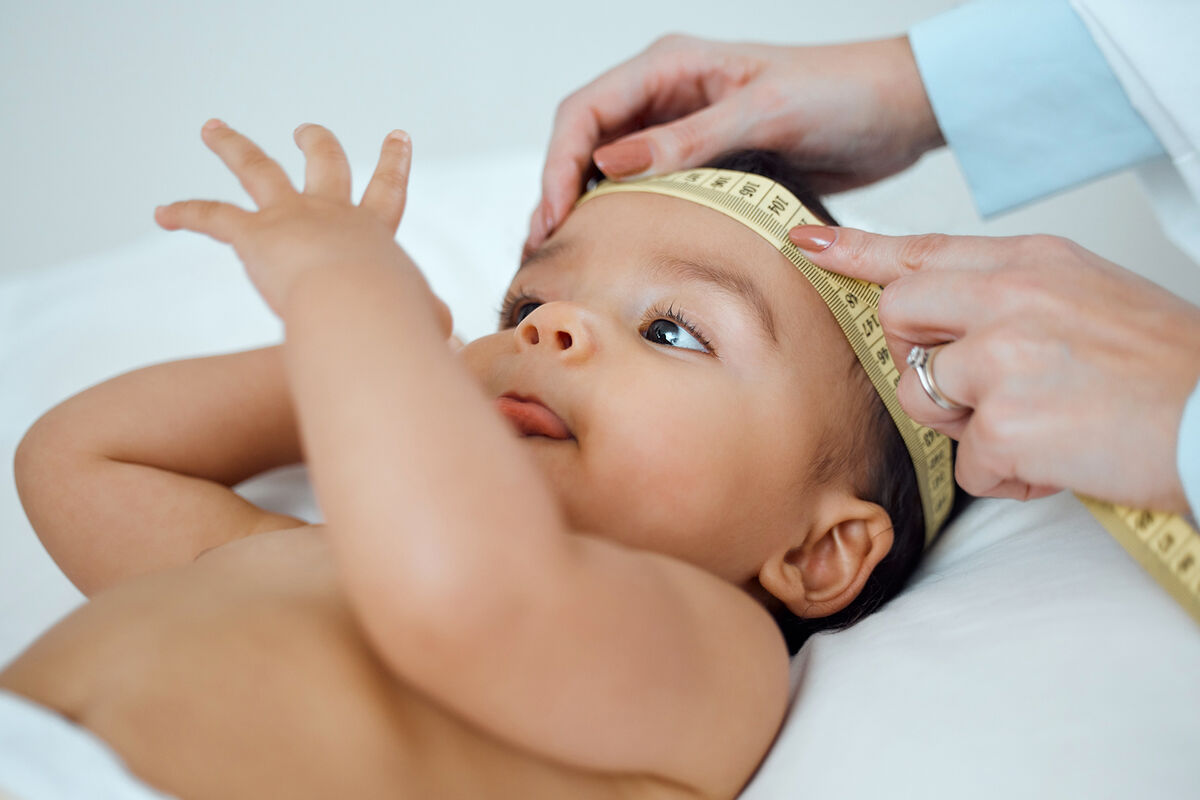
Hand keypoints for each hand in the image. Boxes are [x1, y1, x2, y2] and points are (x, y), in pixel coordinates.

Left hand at [155, 120, 451, 333]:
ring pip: (257, 169)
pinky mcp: (256, 235)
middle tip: (306, 131)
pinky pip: (213, 217)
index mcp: (375, 234)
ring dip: (233, 145)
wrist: (361, 309)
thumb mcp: (425, 317)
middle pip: (326, 164)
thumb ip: (430, 317)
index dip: (393, 164)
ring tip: (213, 129)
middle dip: (316, 144)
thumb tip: (444, 326)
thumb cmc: (397, 319)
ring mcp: (293, 217)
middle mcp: (334, 213)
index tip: (397, 137)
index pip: (388, 193)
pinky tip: (161, 213)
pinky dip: (184, 214)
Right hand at [525, 33, 942, 255]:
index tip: (552, 218)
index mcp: (671, 65)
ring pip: (609, 167)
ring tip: (565, 255)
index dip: (558, 165)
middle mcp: (668, 94)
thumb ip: (689, 138)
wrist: (898, 110)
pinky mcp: (705, 162)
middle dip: (557, 190)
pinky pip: (648, 188)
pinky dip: (624, 215)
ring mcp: (684, 130)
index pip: (586, 112)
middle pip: (585, 140)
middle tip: (543, 249)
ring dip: (584, 207)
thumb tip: (609, 162)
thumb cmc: (841, 93)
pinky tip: (616, 248)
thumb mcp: (764, 112)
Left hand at [790, 225, 1199, 512]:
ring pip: (925, 399)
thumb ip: (1007, 296)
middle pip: (898, 319)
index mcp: (1031, 263)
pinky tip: (1062, 459)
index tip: (806, 242)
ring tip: (1044, 421)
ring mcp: (1004, 359)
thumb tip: (941, 316)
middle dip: (924, 360)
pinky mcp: (1006, 425)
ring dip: (973, 426)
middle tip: (986, 382)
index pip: (920, 250)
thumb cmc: (1162, 367)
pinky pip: (971, 465)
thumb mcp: (1085, 297)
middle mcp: (1010, 299)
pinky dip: (1012, 477)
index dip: (856, 250)